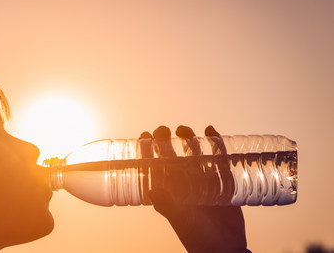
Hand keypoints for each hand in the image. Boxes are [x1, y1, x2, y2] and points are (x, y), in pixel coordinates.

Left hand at [142, 125, 246, 252]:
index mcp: (169, 190)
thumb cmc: (197, 237)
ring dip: (188, 139)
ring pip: (193, 153)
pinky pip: (218, 158)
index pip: (154, 165)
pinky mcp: (222, 180)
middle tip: (163, 129)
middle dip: (166, 140)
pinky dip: (216, 143)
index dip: (147, 150)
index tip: (144, 135)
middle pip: (173, 154)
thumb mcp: (180, 220)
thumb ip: (167, 205)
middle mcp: (184, 182)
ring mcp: (203, 180)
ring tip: (183, 129)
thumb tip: (152, 190)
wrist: (225, 249)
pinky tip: (211, 131)